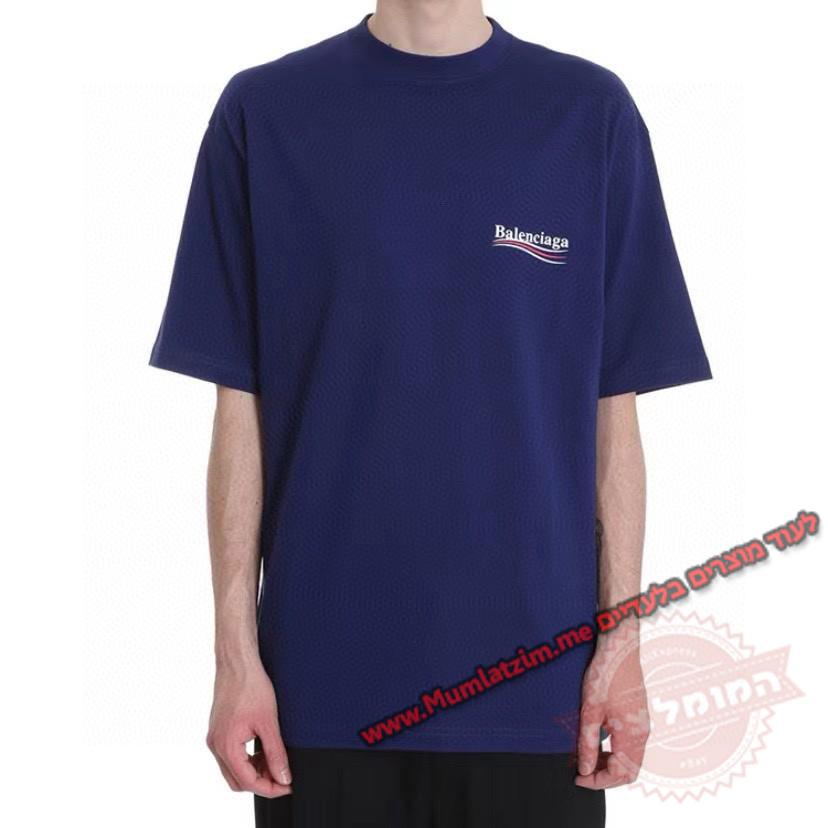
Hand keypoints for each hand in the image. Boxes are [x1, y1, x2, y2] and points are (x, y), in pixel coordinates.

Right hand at [206, 661, 291, 797]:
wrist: (237, 662)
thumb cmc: (252, 686)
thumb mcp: (269, 722)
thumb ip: (276, 753)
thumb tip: (284, 777)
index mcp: (226, 746)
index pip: (247, 782)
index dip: (269, 788)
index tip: (288, 786)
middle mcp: (216, 745)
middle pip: (237, 780)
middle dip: (261, 782)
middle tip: (284, 776)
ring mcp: (215, 737)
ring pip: (233, 768)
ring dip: (254, 770)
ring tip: (276, 761)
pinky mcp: (218, 729)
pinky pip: (231, 754)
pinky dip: (247, 758)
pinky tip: (264, 749)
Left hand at [575, 635, 649, 788]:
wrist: (619, 647)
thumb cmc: (606, 674)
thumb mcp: (590, 710)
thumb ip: (588, 743)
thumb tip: (585, 770)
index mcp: (633, 735)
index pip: (620, 774)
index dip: (598, 781)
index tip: (578, 778)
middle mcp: (642, 733)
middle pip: (629, 770)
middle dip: (605, 776)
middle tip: (582, 770)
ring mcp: (642, 724)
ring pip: (630, 758)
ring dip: (610, 763)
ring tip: (586, 755)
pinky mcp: (639, 715)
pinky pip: (631, 744)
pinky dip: (615, 750)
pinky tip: (597, 739)